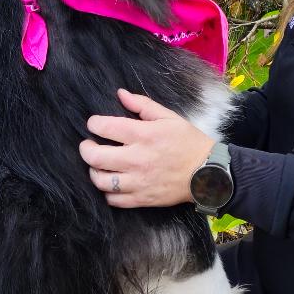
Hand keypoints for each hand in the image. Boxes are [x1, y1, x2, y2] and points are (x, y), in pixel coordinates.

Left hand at [79, 88, 214, 207]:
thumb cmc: (188, 142)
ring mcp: (138, 182)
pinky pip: (113, 199)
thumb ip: (142, 105)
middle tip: (88, 145)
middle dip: (86, 149)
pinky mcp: (142, 199)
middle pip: (96, 157)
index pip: (106, 128)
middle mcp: (138, 159)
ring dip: (93, 171)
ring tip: (98, 165)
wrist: (208, 173)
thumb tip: (120, 94)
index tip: (94, 124)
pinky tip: (111, 182)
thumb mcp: (169, 117)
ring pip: (100, 180)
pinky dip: (107, 191)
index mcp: (144, 135)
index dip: (94, 124)